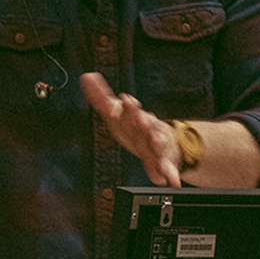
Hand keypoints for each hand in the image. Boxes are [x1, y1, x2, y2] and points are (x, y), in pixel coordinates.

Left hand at [80, 72, 181, 186]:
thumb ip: (100, 97)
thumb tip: (86, 76)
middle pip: (145, 123)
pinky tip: (173, 181)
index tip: (124, 99)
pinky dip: (171, 175)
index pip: (130, 109)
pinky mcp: (164, 162)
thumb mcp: (115, 112)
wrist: (165, 141)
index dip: (128, 105)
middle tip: (141, 118)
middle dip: (143, 120)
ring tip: (155, 142)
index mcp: (135, 117)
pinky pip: (168, 170)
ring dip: (157, 142)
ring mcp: (157, 145)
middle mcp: (148, 128)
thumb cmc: (135, 126)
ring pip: (158, 143)